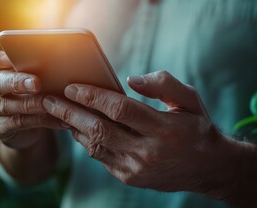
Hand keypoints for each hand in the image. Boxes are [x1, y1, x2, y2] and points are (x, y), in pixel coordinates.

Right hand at [0, 51, 62, 148]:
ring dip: (31, 104)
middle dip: (18, 82)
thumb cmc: (32, 94)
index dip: (5, 59)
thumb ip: (39, 70)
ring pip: (8, 105)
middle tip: (37, 83)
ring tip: (50, 103)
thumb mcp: (33, 80)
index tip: (17, 57)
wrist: (26, 129)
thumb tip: (63, 60)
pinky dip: (41, 120)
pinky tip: (58, 119)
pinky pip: (19, 123)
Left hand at [42, 70, 226, 192]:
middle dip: (70, 112)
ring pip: (95, 145)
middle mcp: (148, 151)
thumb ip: (163, 84)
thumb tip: (130, 80)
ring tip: (55, 111)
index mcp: (164, 128)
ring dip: (73, 127)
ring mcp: (137, 168)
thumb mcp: (189, 99)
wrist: (207, 167)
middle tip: (49, 99)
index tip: (71, 86)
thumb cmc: (196, 127)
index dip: (92, 96)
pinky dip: (86, 140)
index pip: (119, 109)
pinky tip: (76, 127)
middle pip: (100, 129)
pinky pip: (100, 157)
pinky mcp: (130, 177)